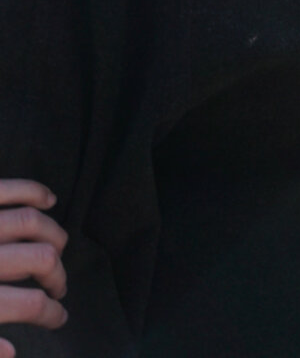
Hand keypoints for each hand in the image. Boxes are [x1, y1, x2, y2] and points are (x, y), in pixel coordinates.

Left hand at [0, 181, 68, 356]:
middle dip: (57, 275)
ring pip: (32, 222)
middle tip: (57, 286)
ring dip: (53, 236)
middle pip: (41, 259)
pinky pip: (11, 189)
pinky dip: (35, 190)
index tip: (59, 319)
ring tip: (56, 249)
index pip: (31, 305)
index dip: (52, 314)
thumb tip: (13, 354)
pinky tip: (48, 200)